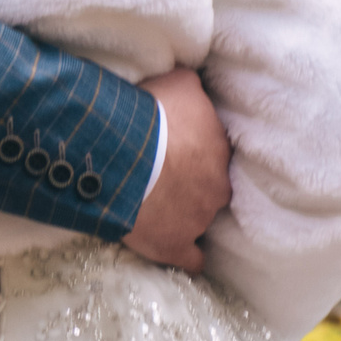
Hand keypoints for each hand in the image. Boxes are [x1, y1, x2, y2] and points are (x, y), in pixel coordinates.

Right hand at [120, 67, 230, 272]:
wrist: (121, 155)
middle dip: (190, 181)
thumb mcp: (177, 81)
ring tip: (154, 205)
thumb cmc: (147, 113)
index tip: (172, 145)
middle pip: (209, 185)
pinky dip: (183, 254)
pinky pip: (190, 259)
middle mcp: (218, 186)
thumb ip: (192, 86)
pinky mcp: (175, 246)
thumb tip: (196, 83)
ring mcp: (198, 220)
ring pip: (198, 218)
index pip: (213, 149)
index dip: (191, 148)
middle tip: (161, 173)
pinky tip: (171, 245)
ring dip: (182, 212)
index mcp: (219, 147)